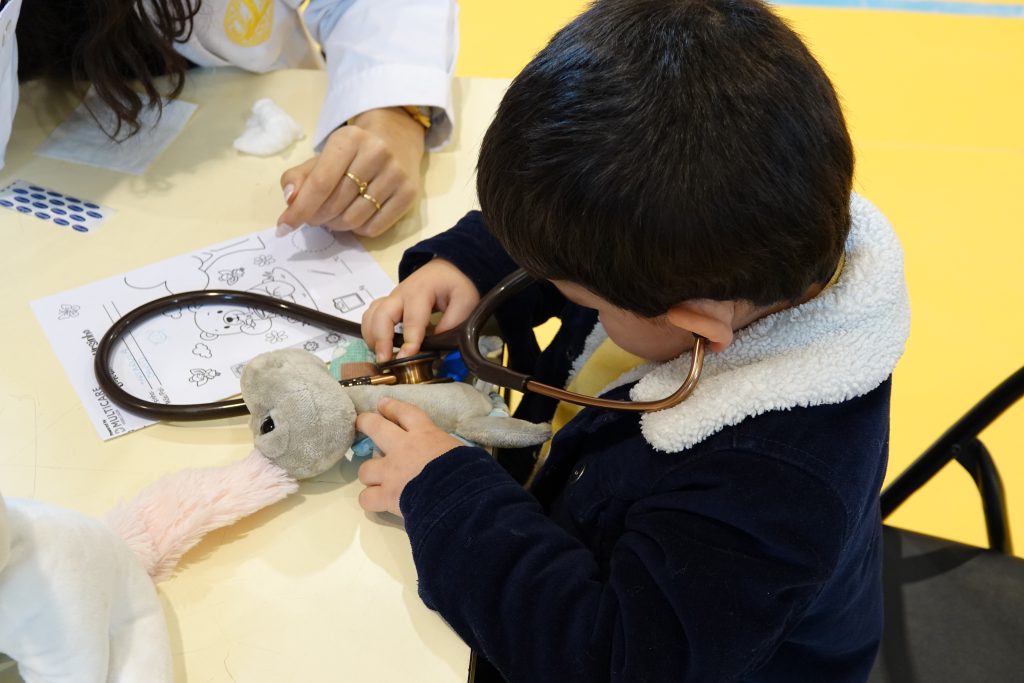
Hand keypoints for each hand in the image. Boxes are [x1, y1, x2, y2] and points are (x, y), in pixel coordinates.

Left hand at [277, 107, 425, 237]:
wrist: (396, 140)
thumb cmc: (352, 153)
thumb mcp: (323, 156)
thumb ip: (299, 177)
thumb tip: (291, 200)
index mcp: (350, 139)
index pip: (320, 183)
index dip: (300, 209)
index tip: (283, 226)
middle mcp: (377, 153)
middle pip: (335, 204)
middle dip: (317, 218)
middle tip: (313, 218)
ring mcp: (396, 174)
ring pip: (354, 219)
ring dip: (336, 226)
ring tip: (334, 217)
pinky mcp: (409, 193)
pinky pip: (374, 228)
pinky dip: (358, 229)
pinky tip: (356, 217)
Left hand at [357, 398, 462, 517]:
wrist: (457, 496)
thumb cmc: (466, 471)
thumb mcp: (461, 451)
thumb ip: (447, 450)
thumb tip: (450, 457)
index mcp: (424, 434)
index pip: (405, 412)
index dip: (392, 407)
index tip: (382, 403)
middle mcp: (402, 448)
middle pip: (375, 427)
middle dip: (365, 423)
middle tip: (361, 423)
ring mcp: (390, 472)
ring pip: (365, 469)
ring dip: (370, 474)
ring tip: (376, 480)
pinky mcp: (386, 496)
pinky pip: (366, 498)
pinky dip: (371, 500)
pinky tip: (377, 502)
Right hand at [362, 259, 478, 360]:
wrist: (447, 268)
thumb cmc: (456, 284)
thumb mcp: (465, 301)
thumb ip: (453, 323)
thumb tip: (437, 346)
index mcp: (421, 291)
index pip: (412, 319)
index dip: (409, 341)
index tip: (406, 358)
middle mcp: (401, 293)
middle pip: (382, 315)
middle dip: (381, 339)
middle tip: (385, 360)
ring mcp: (392, 298)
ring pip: (372, 315)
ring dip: (372, 336)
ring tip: (381, 356)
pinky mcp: (388, 303)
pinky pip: (371, 315)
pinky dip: (370, 331)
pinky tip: (378, 345)